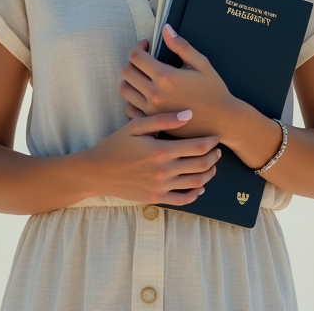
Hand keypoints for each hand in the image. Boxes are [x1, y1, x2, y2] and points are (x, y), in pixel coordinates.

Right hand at [83, 110, 220, 204]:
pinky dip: (195, 194)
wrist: (96, 171)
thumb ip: (163, 119)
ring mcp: (161, 186)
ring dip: (208, 174)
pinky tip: (199, 187)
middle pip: (201, 165)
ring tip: (211, 166)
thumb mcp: (136, 126)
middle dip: (214, 157)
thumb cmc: (115, 145)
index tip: (214, 136)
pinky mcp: (156, 198)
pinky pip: (183, 199)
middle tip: (217, 150)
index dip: (211, 142)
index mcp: (161, 150)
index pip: (197, 147)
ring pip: (196, 183)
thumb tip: (189, 114)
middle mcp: (164, 170)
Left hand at [119, 26, 236, 138]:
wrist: (221, 120)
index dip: (138, 47)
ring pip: (125, 90)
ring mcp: (152, 110)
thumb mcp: (201, 64)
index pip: (136, 56)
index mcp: (165, 76)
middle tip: (144, 59)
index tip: (146, 45)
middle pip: (126, 72)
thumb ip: (181, 45)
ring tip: (143, 76)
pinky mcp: (153, 122)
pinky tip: (144, 93)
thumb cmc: (214, 90)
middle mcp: (155, 94)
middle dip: (132, 61)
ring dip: (130, 79)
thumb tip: (165, 29)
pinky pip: (130, 108)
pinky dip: (133, 99)